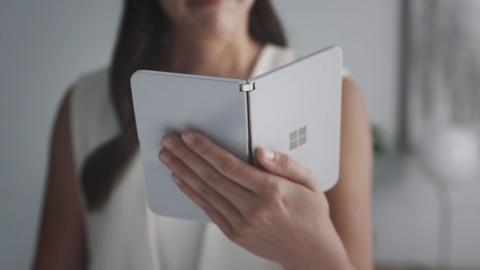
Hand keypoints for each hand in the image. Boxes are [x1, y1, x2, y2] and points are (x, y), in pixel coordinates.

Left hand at [158, 130, 352, 269]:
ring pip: (205, 192)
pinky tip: (180, 180)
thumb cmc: (311, 216)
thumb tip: (259, 151)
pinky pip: (208, 210)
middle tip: (170, 141)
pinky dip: (191, 193)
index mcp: (272, 191)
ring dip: (183, 172)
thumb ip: (285, 163)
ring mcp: (242, 224)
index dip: (206, 149)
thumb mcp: (310, 183)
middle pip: (211, 177)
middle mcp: (254, 209)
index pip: (230, 165)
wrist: (311, 254)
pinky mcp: (235, 234)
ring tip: (168, 157)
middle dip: (187, 156)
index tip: (190, 136)